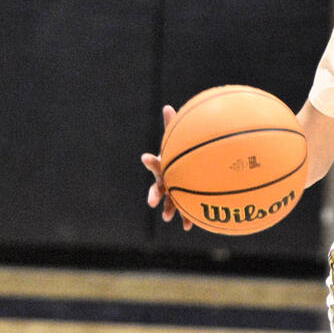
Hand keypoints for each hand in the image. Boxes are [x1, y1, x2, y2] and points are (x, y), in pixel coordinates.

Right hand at [140, 105, 192, 230]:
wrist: (184, 171)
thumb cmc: (178, 156)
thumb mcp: (176, 143)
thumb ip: (173, 127)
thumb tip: (168, 106)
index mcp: (163, 168)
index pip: (155, 164)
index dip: (150, 161)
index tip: (145, 157)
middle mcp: (164, 183)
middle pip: (157, 189)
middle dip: (153, 195)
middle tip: (150, 201)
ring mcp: (172, 194)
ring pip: (168, 204)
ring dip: (168, 210)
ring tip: (168, 218)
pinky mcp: (182, 203)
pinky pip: (184, 212)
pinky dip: (186, 219)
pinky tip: (188, 226)